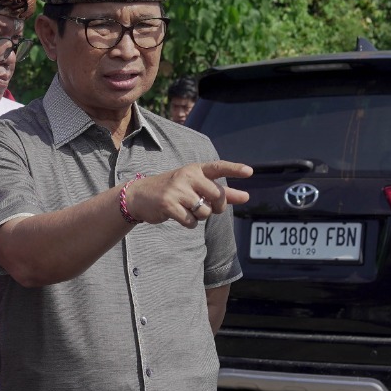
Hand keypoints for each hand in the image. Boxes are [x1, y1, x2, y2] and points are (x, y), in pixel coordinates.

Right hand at [126, 161, 252, 227]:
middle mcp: (187, 176)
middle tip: (207, 206)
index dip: (234, 169)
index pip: (218, 167)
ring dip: (200, 216)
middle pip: (217, 195)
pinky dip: (189, 223)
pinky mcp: (168, 204)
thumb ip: (222, 192)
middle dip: (217, 206)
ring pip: (205, 211)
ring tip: (187, 209)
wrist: (141, 196)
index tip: (250, 171)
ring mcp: (177, 189)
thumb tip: (246, 197)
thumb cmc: (174, 190)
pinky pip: (191, 221)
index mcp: (195, 169)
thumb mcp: (197, 187)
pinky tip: (180, 216)